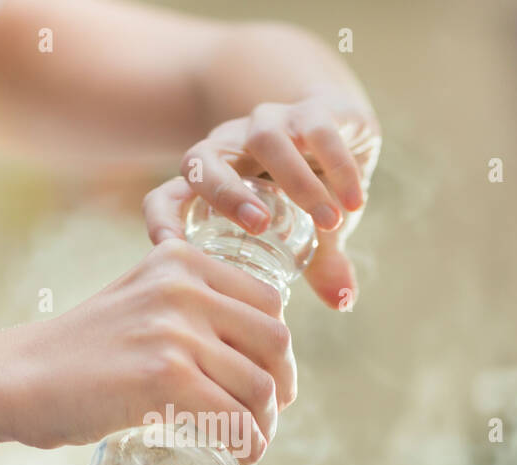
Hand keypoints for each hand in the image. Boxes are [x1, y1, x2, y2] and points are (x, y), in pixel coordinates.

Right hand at [0, 239, 294, 464]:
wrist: (19, 378)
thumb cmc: (79, 352)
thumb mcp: (137, 299)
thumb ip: (181, 303)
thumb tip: (243, 346)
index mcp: (181, 259)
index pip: (267, 304)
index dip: (277, 350)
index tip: (270, 382)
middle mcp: (182, 285)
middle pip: (274, 342)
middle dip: (280, 389)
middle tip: (264, 420)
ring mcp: (174, 330)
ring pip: (258, 387)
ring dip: (264, 427)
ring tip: (248, 446)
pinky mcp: (164, 376)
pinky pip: (233, 419)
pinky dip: (247, 447)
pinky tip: (241, 459)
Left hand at [145, 96, 380, 309]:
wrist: (344, 128)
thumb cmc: (309, 189)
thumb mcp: (308, 233)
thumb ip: (320, 266)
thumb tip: (342, 302)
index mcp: (211, 182)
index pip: (168, 197)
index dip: (161, 220)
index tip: (170, 251)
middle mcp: (229, 148)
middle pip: (202, 161)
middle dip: (227, 194)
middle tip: (261, 228)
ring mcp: (268, 123)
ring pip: (266, 141)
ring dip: (297, 183)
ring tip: (329, 224)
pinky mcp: (311, 109)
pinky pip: (318, 132)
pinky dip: (338, 168)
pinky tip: (355, 203)